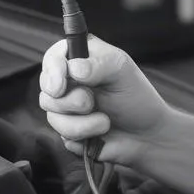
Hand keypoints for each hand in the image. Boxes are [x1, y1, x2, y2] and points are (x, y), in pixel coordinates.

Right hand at [38, 35, 171, 164]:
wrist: (147, 136)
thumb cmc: (137, 98)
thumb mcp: (123, 72)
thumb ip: (99, 64)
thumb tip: (73, 68)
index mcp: (82, 59)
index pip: (53, 57)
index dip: (52, 70)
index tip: (60, 86)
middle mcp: (70, 82)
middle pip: (46, 88)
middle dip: (69, 100)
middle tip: (90, 102)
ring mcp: (67, 108)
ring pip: (52, 115)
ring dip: (81, 122)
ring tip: (105, 121)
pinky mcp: (68, 130)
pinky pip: (62, 135)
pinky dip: (83, 136)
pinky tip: (100, 133)